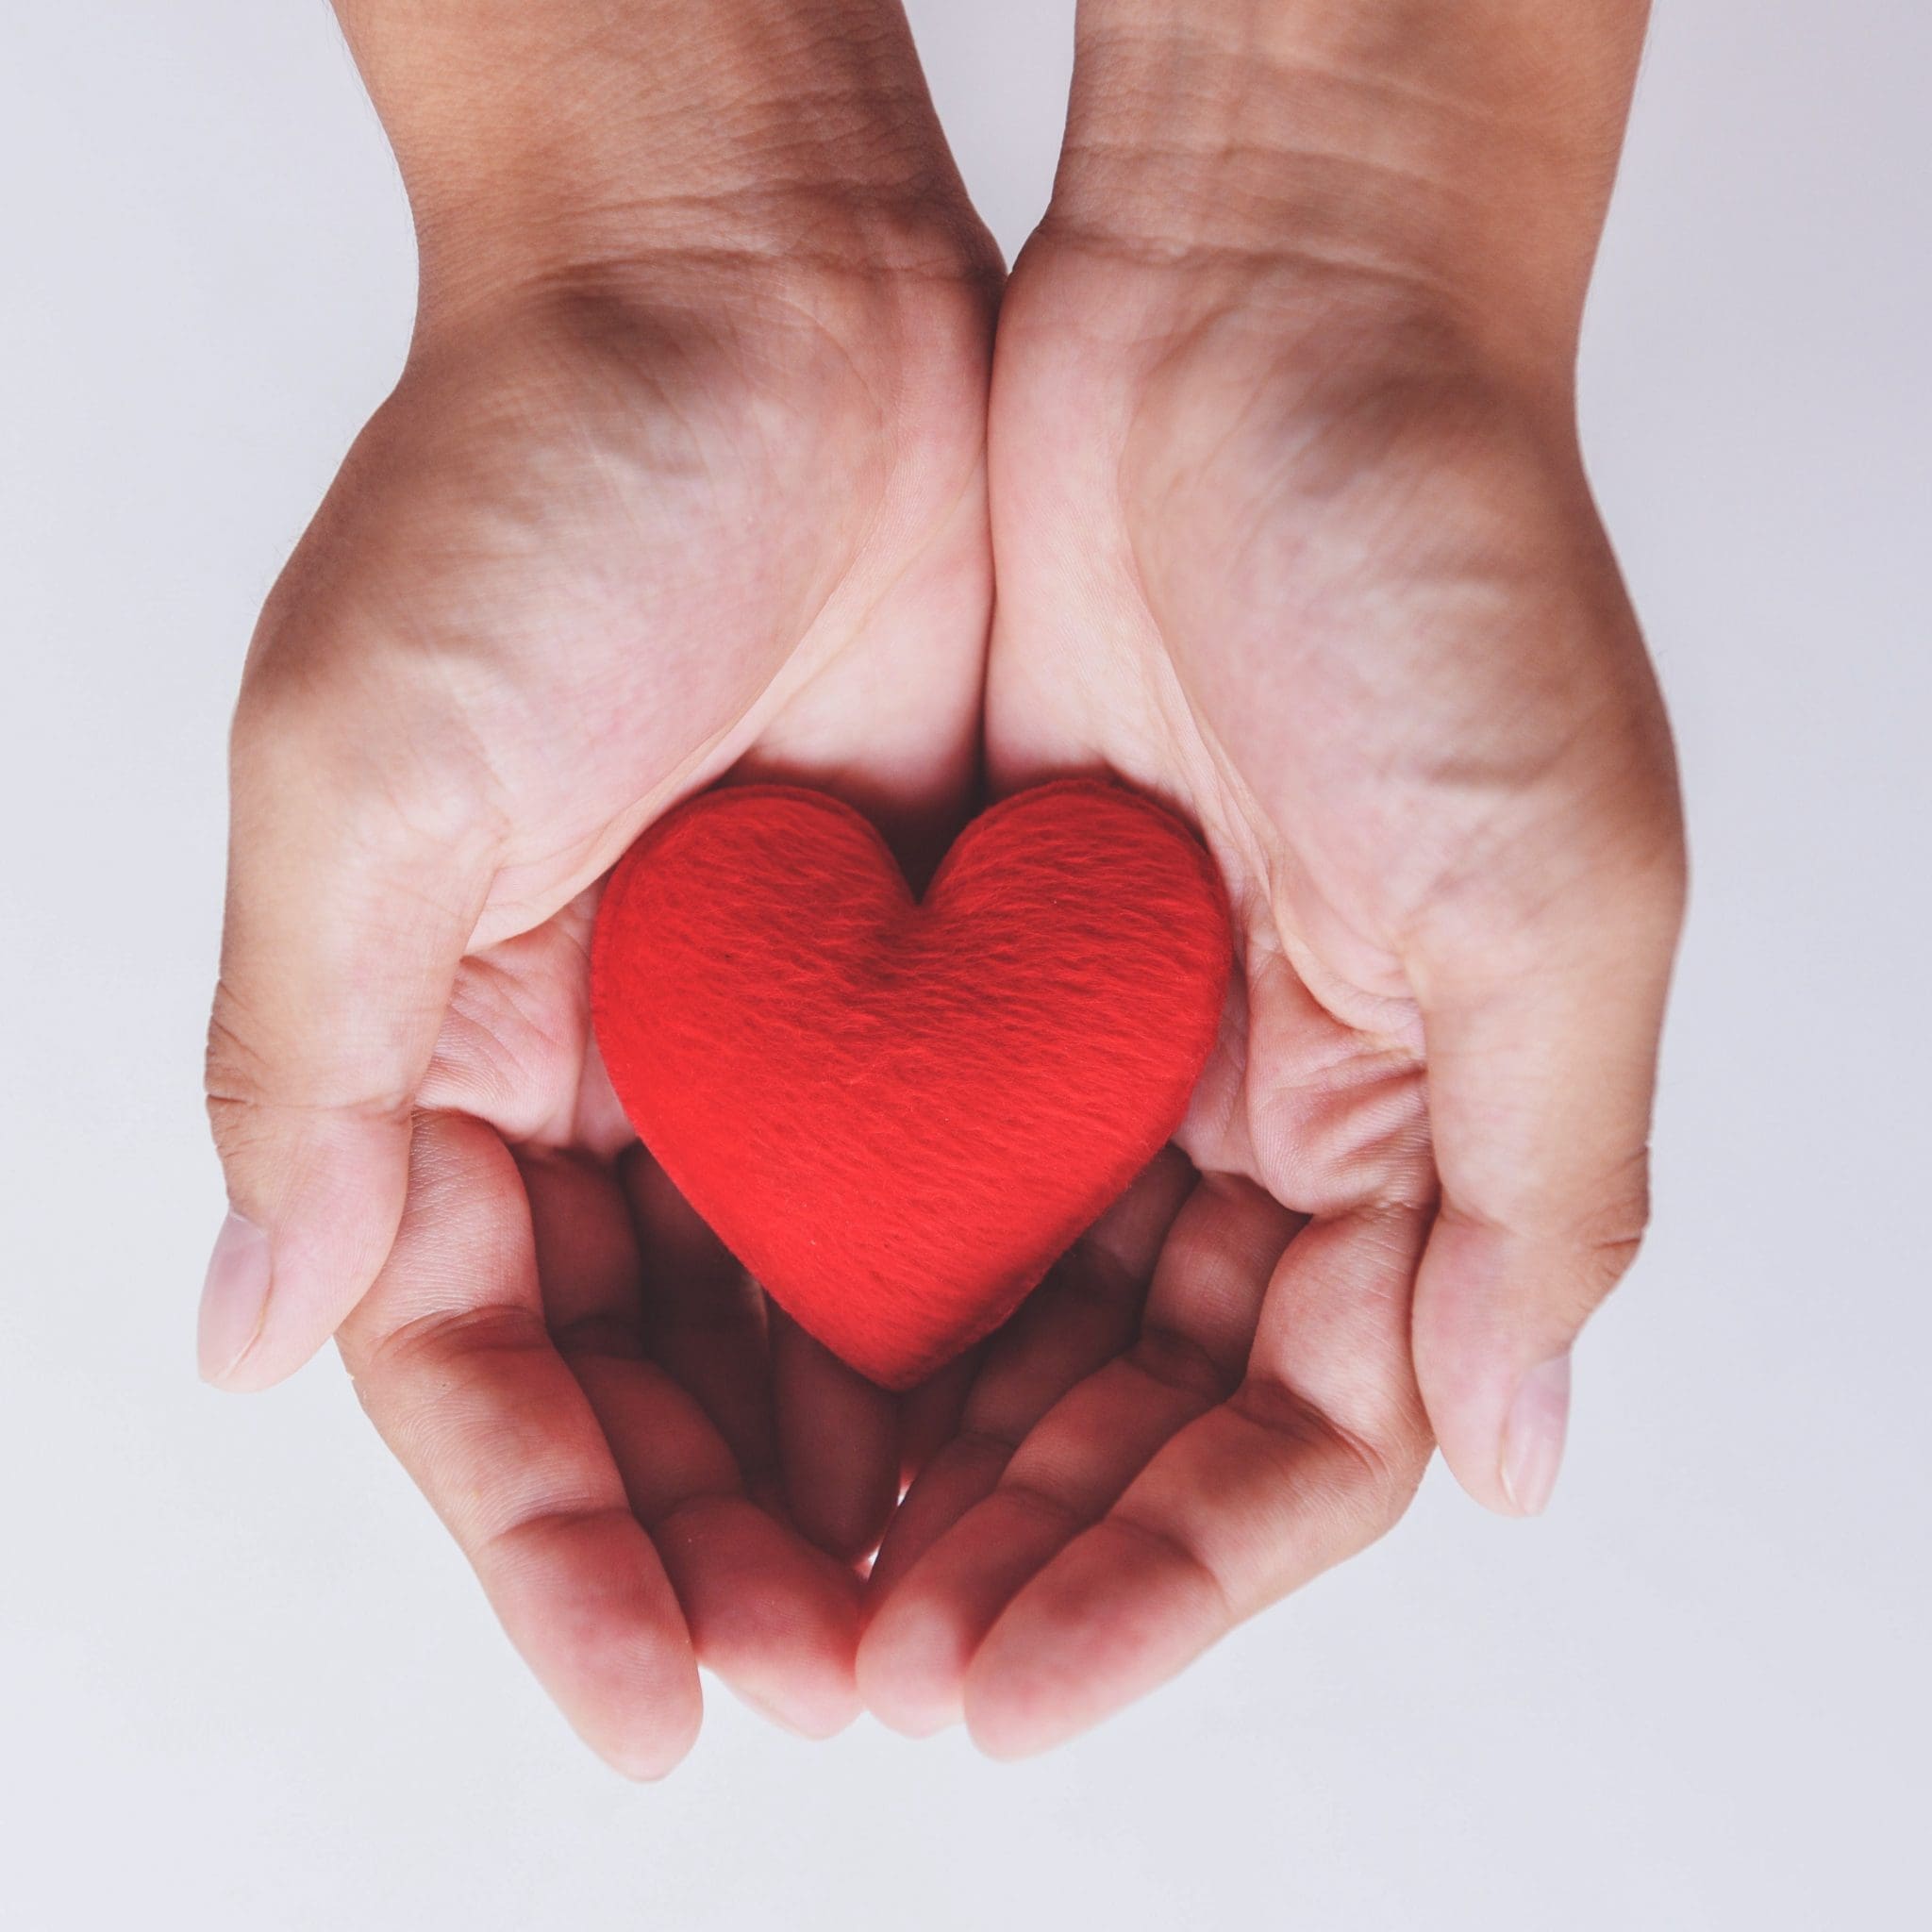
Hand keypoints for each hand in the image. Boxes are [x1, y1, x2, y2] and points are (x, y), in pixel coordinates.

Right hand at [201, 2, 998, 1773]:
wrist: (762, 285)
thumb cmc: (534, 480)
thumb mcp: (366, 769)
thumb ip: (309, 1060)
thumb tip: (259, 1323)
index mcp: (447, 1051)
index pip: (486, 1368)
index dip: (556, 1546)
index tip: (645, 1698)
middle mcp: (613, 1072)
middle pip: (665, 1386)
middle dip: (737, 1550)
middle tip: (841, 1688)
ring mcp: (780, 1036)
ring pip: (821, 1326)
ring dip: (877, 1478)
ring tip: (953, 1624)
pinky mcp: (930, 973)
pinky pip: (962, 1192)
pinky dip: (990, 1321)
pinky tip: (1047, 1429)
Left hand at [860, 3, 1683, 1753]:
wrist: (1247, 320)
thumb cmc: (1440, 564)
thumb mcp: (1556, 885)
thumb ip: (1543, 1185)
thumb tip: (1510, 1453)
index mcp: (1416, 1128)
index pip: (1304, 1437)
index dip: (1175, 1582)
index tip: (1025, 1683)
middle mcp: (1260, 1115)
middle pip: (1136, 1415)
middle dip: (1021, 1556)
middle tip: (880, 1678)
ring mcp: (1109, 1047)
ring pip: (1008, 1325)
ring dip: (916, 1464)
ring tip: (798, 1592)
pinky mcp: (978, 961)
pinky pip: (904, 1171)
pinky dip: (844, 1292)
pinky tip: (757, 1394)